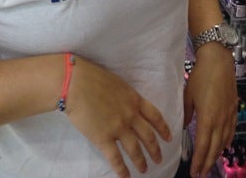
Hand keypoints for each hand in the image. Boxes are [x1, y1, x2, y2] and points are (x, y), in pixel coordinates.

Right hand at [65, 56, 171, 177]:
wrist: (76, 83)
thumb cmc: (93, 77)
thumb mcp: (118, 84)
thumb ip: (126, 97)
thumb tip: (128, 105)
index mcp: (134, 99)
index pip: (155, 116)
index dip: (163, 128)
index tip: (168, 137)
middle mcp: (130, 115)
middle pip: (148, 136)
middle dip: (155, 149)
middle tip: (159, 159)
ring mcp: (118, 127)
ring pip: (135, 149)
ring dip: (141, 161)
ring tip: (144, 169)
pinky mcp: (103, 138)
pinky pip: (116, 158)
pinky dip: (122, 170)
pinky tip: (126, 176)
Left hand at [183, 44, 237, 177]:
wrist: (219, 61)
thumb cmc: (201, 76)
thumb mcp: (188, 95)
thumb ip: (187, 113)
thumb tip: (185, 126)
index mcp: (207, 119)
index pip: (203, 146)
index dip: (199, 161)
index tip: (195, 172)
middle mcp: (220, 121)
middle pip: (215, 148)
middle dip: (208, 163)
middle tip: (201, 174)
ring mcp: (229, 115)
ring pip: (224, 141)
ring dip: (217, 154)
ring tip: (211, 163)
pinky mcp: (234, 109)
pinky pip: (232, 130)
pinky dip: (227, 141)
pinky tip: (225, 145)